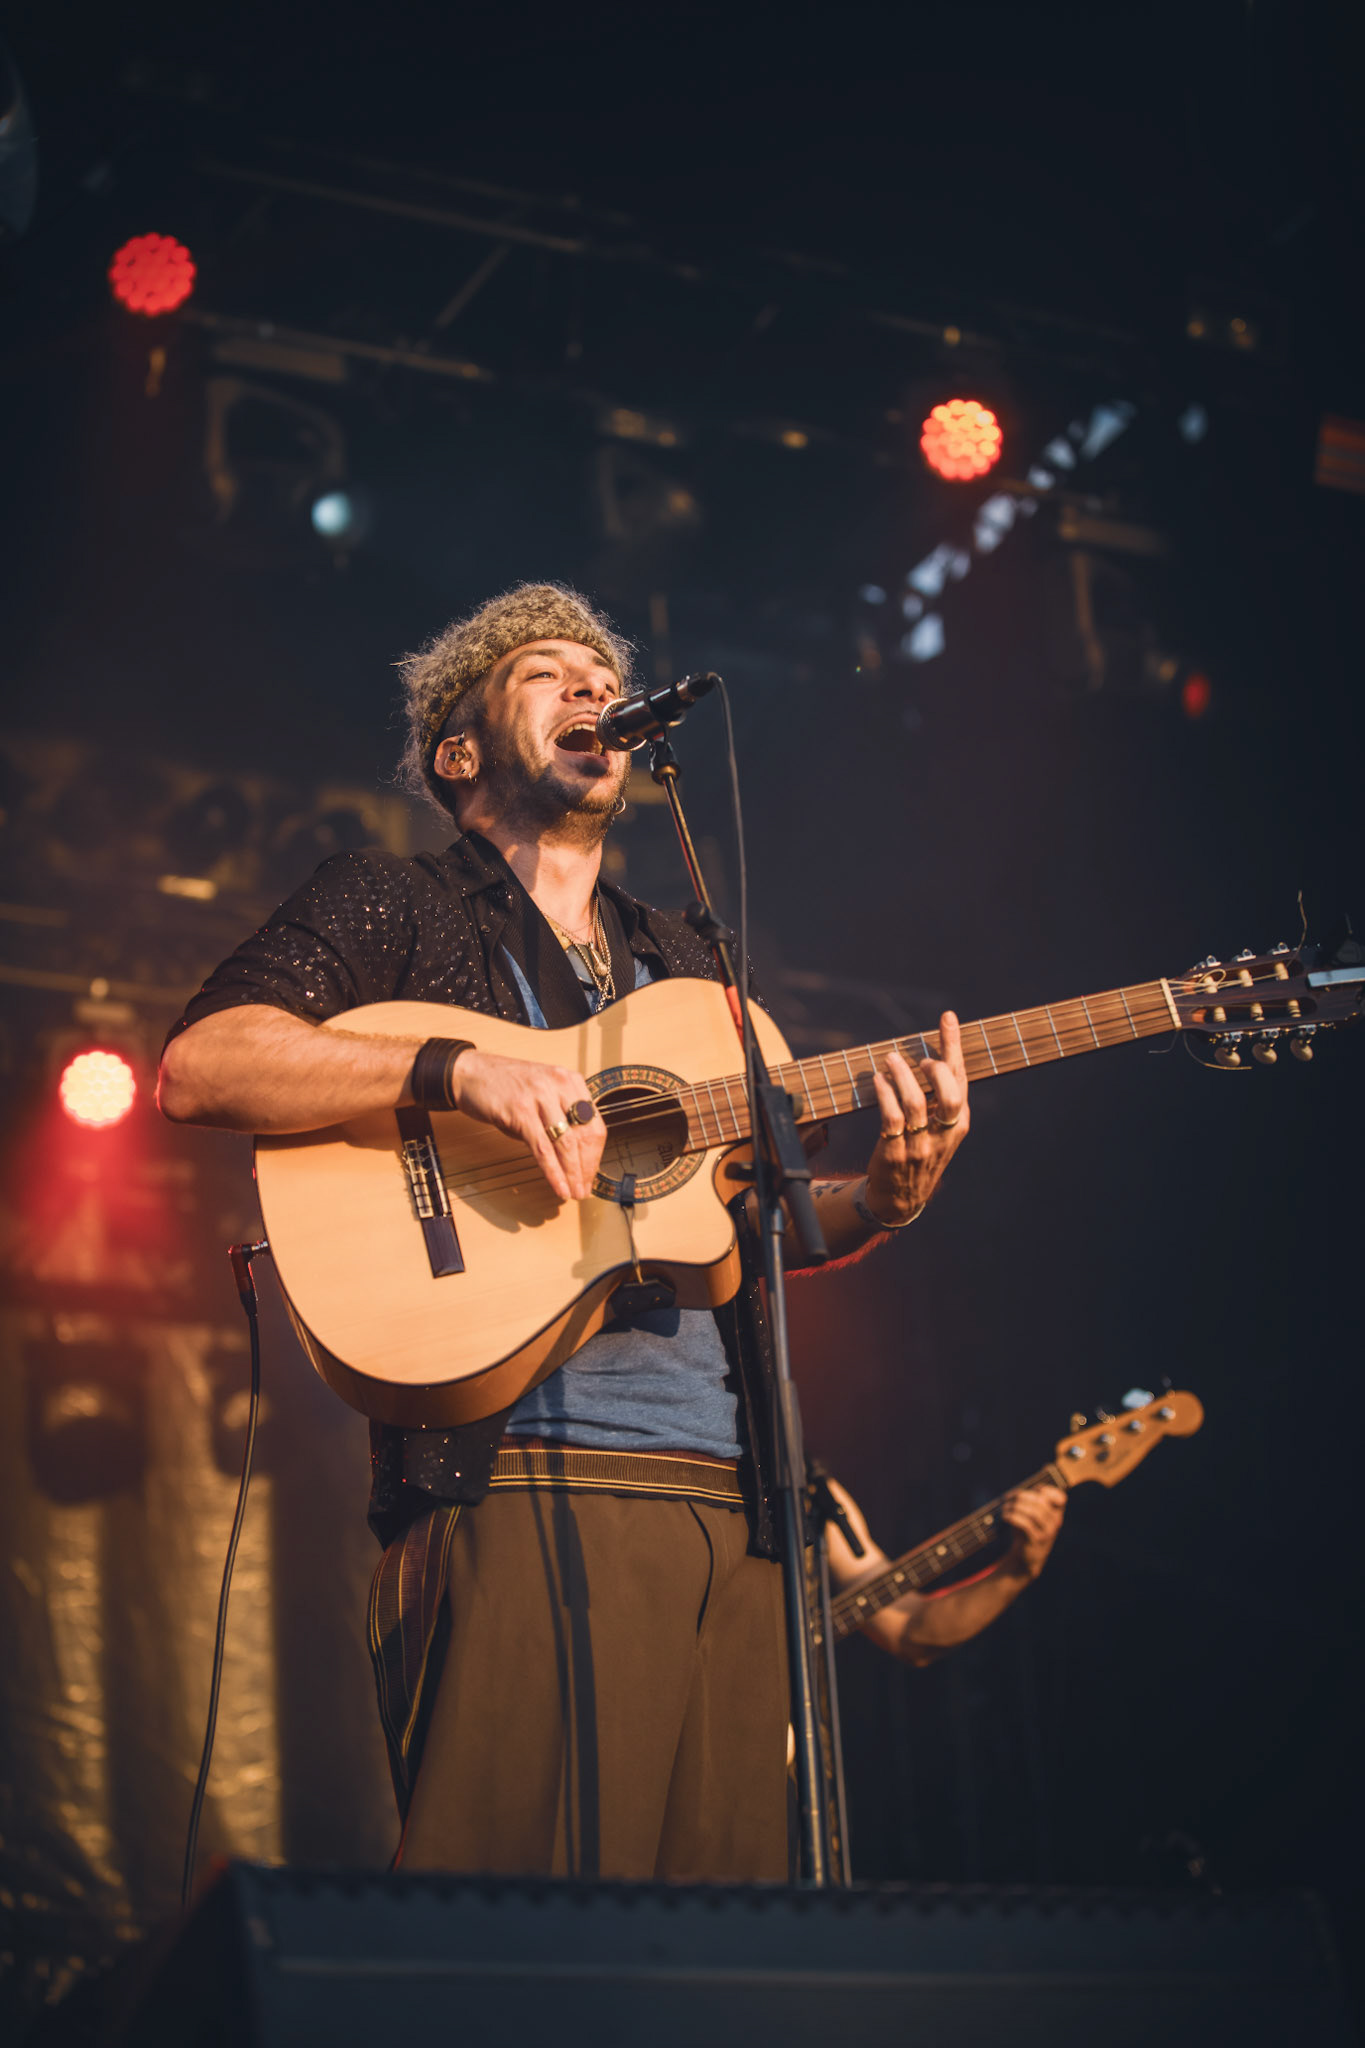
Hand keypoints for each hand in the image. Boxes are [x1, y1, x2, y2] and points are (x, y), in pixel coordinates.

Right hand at [447, 1049, 603, 1203]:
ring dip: (572, 1174)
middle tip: (584, 1188)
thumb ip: (559, 1118)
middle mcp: (559, 1086)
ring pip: (566, 1144)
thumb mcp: (541, 1094)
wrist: (469, 1073)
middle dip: (586, 1168)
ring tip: (573, 1191)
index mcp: (570, 1081)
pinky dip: (553, 1172)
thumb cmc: (504, 1086)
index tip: (591, 1174)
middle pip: (585, 1135)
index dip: (596, 1155)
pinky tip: (558, 1186)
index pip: (595, 1124)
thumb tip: (573, 1157)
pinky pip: (542, 1149)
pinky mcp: (521, 1111)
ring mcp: (540, 1097)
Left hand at [862, 1011, 969, 1225]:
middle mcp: (944, 1134)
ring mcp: (920, 1146)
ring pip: (917, 1104)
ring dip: (902, 1076)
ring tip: (890, 1059)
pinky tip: (878, 1081)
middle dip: (935, 1068)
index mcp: (958, 1123)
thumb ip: (941, 1097)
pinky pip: (891, 1119)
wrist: (901, 1198)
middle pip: (949, 1094)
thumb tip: (935, 1053)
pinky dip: (885, 1095)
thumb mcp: (939, 1128)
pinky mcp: (895, 1154)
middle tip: (918, 1057)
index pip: (961, 1079)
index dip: (954, 1047)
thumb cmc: (919, 1152)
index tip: (947, 1018)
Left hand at [1000, 1484, 1066, 1579]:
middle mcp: (1055, 1522)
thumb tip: (1017, 1493)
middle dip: (1021, 1496)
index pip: (1061, 1498)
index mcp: (1056, 1514)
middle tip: (1008, 1498)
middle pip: (1040, 1502)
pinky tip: (1005, 1517)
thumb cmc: (1027, 1532)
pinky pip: (1025, 1524)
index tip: (1034, 1489)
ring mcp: (1047, 1532)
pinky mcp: (1036, 1540)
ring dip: (1015, 1507)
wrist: (1027, 1558)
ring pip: (1033, 1512)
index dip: (1048, 1490)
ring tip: (1004, 1508)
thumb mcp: (1033, 1517)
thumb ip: (1031, 1503)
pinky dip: (1013, 1517)